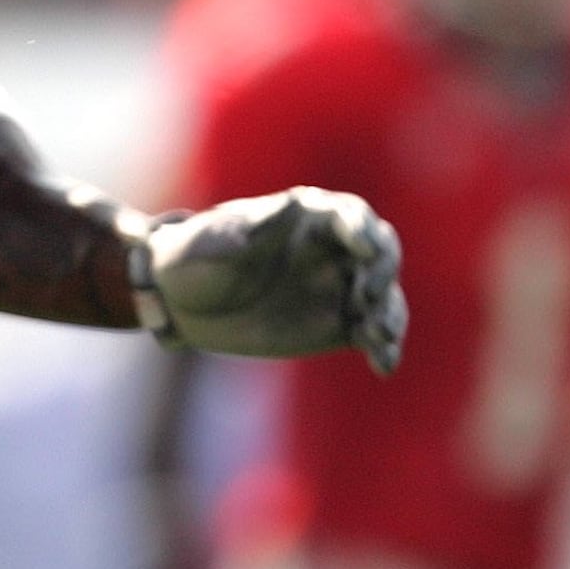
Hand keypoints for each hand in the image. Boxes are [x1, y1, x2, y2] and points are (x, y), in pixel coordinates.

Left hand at [139, 188, 405, 371]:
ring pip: (383, 296)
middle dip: (383, 271)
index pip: (350, 216)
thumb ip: (254, 228)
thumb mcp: (215, 241)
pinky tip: (383, 365)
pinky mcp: (336, 326)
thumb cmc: (194, 256)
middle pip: (381, 252)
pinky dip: (383, 348)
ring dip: (390, 313)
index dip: (363, 231)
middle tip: (367, 295)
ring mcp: (337, 288)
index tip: (364, 251)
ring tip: (378, 335)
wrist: (179, 301)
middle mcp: (331, 250)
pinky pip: (371, 335)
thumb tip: (293, 203)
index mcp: (307, 217)